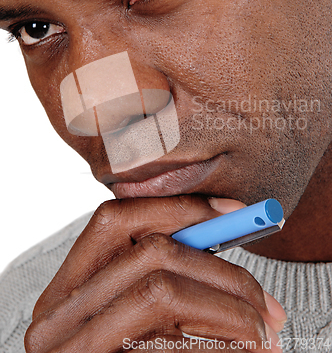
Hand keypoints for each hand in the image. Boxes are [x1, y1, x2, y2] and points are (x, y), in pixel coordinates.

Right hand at [25, 195, 285, 352]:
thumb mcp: (126, 322)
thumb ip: (154, 282)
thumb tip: (222, 245)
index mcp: (65, 288)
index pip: (116, 219)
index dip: (178, 208)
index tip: (233, 214)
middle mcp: (58, 314)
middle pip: (152, 252)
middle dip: (222, 270)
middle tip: (268, 305)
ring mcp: (74, 346)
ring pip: (162, 291)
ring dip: (228, 310)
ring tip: (263, 336)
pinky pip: (171, 346)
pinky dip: (217, 347)